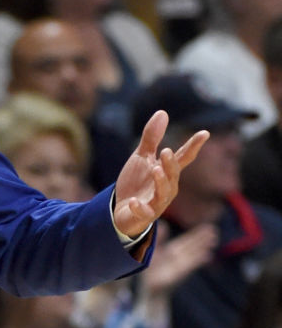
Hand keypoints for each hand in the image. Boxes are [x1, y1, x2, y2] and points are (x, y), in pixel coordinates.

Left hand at [114, 111, 207, 238]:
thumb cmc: (137, 183)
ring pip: (162, 193)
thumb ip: (152, 138)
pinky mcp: (143, 215)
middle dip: (171, 164)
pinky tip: (133, 202)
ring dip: (160, 182)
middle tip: (166, 151)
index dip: (193, 146)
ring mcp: (156, 203)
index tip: (205, 133)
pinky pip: (143, 213)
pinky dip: (139, 208)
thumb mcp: (142, 157)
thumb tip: (163, 112)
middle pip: (172, 175)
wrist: (122, 210)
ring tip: (155, 169)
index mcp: (168, 172)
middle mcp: (166, 188)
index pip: (183, 158)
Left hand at [143, 222, 217, 296]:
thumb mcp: (154, 251)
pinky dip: (199, 260)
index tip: (208, 227)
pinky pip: (191, 265)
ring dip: (204, 247)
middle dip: (203, 238)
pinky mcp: (180, 273)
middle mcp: (180, 256)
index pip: (188, 240)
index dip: (197, 234)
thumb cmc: (152, 270)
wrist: (152, 288)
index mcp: (173, 250)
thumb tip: (164, 224)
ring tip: (214, 240)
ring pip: (195, 253)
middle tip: (214, 230)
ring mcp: (182, 265)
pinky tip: (208, 255)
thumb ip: (159, 238)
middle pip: (194, 245)